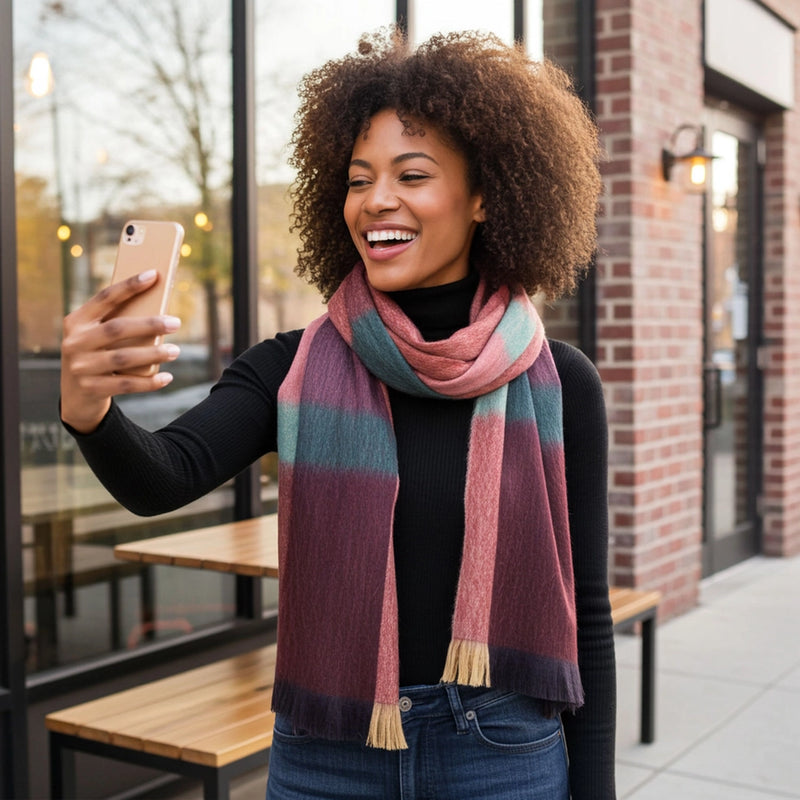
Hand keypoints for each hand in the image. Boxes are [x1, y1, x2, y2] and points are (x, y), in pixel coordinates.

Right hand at [60, 269, 181, 433]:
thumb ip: (116, 322)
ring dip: (153, 354)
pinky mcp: (91, 388)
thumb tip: (158, 308)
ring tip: (176, 351)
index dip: (129, 286)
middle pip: (117, 329)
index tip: (153, 275)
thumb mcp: (96, 336)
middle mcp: (74, 342)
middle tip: (176, 323)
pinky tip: (167, 377)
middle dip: (149, 324)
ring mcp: (81, 367)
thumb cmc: (97, 355)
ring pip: (124, 358)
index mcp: (76, 321)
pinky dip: (149, 382)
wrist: (76, 395)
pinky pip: (127, 384)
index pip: (104, 298)